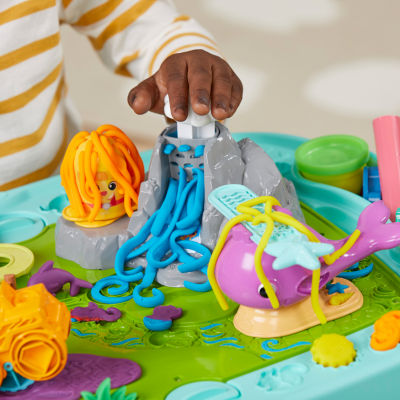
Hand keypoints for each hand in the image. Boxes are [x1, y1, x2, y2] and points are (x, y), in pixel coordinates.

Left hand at [128, 50, 242, 120]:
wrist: (191, 79)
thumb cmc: (171, 88)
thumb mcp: (153, 92)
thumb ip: (141, 97)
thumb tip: (137, 106)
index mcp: (176, 63)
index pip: (176, 78)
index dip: (178, 97)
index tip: (179, 116)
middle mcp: (199, 61)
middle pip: (200, 75)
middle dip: (200, 93)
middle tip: (200, 110)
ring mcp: (218, 68)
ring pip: (222, 79)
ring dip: (221, 97)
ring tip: (220, 114)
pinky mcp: (232, 78)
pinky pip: (236, 87)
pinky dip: (234, 100)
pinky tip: (228, 112)